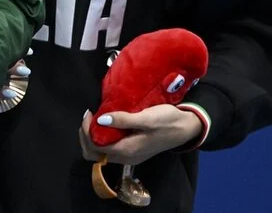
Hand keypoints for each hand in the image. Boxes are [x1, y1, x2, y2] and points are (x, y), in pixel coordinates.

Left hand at [79, 106, 203, 165]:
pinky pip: (110, 147)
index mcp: (127, 150)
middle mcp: (126, 157)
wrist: (186, 127)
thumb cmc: (167, 121)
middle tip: (88, 116)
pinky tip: (106, 122)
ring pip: (101, 151)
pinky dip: (102, 136)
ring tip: (95, 117)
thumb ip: (123, 120)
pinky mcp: (132, 150)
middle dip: (86, 135)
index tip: (89, 113)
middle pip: (95, 153)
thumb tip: (100, 120)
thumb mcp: (146, 118)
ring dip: (93, 136)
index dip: (86, 131)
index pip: (95, 147)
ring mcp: (129, 155)